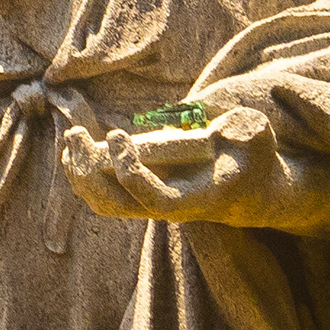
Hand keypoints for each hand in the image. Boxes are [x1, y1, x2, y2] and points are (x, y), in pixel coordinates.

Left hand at [59, 105, 329, 235]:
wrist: (254, 192)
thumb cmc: (256, 161)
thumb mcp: (258, 136)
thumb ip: (242, 128)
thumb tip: (209, 122)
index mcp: (196, 200)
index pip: (154, 199)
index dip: (130, 171)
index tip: (117, 135)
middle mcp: (168, 208)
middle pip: (115, 205)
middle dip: (89, 171)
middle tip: (76, 134)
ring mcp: (151, 204)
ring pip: (102, 202)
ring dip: (80, 171)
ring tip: (70, 136)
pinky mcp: (142, 194)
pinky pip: (102, 192)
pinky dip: (83, 170)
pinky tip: (74, 144)